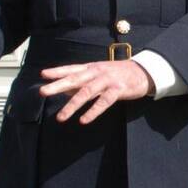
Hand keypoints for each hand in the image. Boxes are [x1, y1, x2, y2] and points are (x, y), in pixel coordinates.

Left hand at [39, 60, 153, 123]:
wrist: (144, 72)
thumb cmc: (118, 74)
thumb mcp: (99, 74)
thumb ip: (83, 81)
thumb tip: (64, 88)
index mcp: (91, 68)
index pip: (71, 68)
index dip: (57, 71)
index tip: (43, 75)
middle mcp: (97, 72)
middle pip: (75, 79)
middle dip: (58, 86)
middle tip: (43, 92)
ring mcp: (107, 81)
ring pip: (87, 92)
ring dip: (72, 105)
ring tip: (61, 117)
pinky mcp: (118, 90)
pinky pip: (103, 102)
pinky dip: (93, 111)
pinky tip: (83, 120)